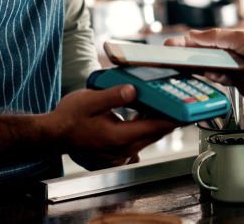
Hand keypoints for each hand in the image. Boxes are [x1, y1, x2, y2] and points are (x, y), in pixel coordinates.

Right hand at [49, 86, 177, 169]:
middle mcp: (123, 149)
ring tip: (164, 102)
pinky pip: (137, 139)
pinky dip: (144, 126)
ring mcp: (120, 154)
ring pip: (147, 136)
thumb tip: (133, 90)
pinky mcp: (116, 152)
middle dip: (169, 117)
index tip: (189, 110)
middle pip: (155, 133)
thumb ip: (113, 96)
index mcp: (119, 137)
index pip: (155, 128)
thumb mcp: (90, 100)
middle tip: (182, 101)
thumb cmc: (68, 118)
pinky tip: (144, 111)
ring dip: (156, 121)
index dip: (175, 118)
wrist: (53, 135)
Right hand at [166, 29, 243, 97]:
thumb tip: (191, 35)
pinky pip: (239, 82)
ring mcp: (235, 76)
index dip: (184, 48)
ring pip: (218, 77)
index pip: (199, 47)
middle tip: (181, 62)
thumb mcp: (239, 36)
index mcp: (225, 46)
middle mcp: (228, 61)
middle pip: (204, 64)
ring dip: (223, 70)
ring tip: (228, 64)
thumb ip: (214, 37)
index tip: (168, 48)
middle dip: (195, 63)